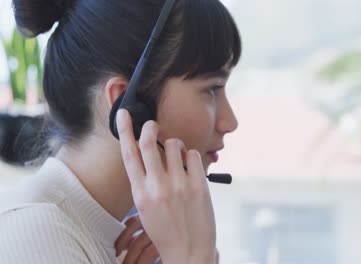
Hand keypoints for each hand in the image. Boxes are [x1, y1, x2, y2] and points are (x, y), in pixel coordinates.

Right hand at [116, 109, 216, 263]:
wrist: (189, 252)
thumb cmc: (166, 230)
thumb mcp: (145, 208)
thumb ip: (145, 181)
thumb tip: (149, 153)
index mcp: (140, 193)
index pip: (128, 154)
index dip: (125, 130)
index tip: (124, 113)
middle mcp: (157, 187)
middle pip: (148, 142)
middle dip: (150, 127)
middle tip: (154, 125)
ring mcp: (179, 185)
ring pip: (173, 144)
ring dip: (174, 144)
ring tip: (177, 158)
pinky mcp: (198, 185)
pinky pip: (193, 154)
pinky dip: (191, 156)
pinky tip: (190, 168)